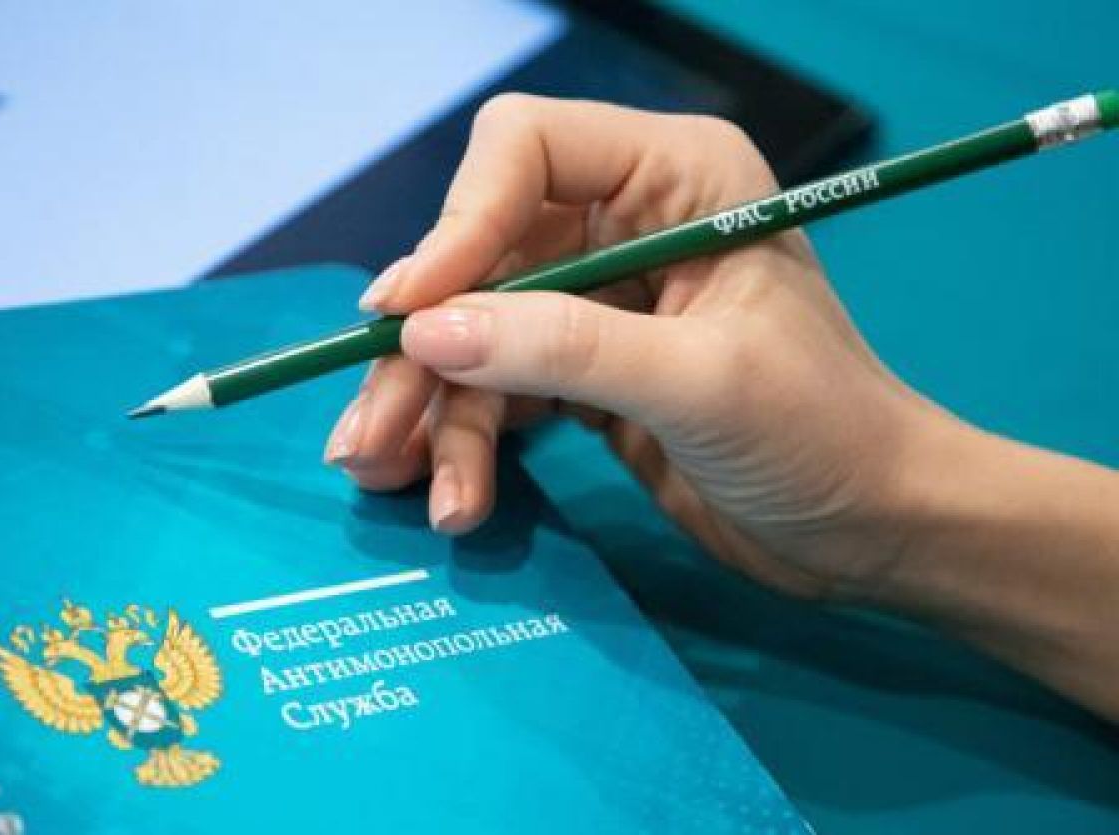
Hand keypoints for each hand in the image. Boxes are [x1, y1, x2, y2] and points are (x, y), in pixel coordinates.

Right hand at [324, 94, 938, 600]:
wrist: (874, 529)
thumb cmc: (822, 434)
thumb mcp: (697, 382)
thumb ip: (563, 349)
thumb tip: (422, 332)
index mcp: (674, 176)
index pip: (525, 152)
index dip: (457, 226)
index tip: (407, 315)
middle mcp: (626, 221)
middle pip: (479, 259)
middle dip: (422, 351)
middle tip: (369, 436)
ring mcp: (601, 302)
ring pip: (476, 335)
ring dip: (431, 412)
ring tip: (394, 484)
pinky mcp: (587, 374)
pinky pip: (499, 390)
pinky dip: (466, 441)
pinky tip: (452, 500)